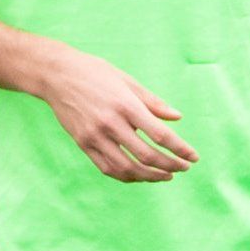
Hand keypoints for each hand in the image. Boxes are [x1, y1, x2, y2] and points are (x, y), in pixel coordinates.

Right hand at [37, 47, 194, 182]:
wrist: (57, 76)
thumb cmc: (96, 73)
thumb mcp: (127, 80)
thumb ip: (152, 102)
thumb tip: (177, 118)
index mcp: (125, 105)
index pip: (160, 134)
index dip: (180, 149)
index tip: (193, 157)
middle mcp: (110, 123)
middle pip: (146, 155)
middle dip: (170, 165)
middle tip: (184, 168)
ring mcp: (94, 136)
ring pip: (127, 168)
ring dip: (150, 177)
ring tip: (166, 176)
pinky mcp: (83, 144)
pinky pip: (108, 168)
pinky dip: (127, 176)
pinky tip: (140, 175)